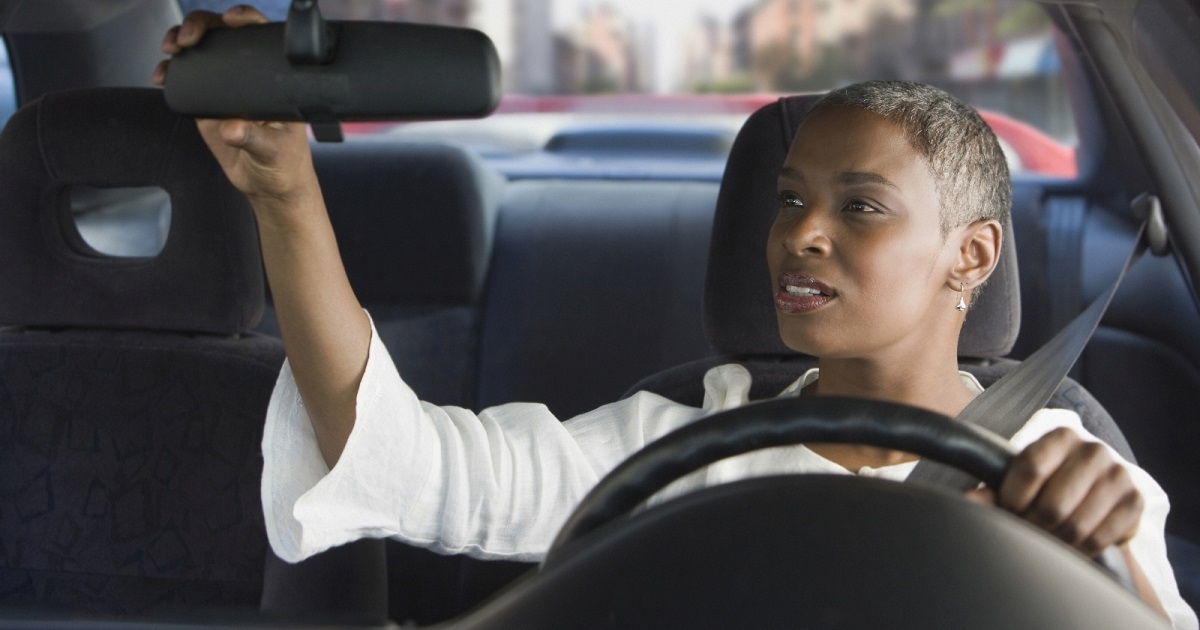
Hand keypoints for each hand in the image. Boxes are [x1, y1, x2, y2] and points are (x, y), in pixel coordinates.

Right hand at [151, 6, 316, 209]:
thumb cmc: (284, 165)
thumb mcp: (274, 152)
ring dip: (180, 41)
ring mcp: (225, 87)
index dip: (246, 19)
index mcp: (274, 80)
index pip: (262, 37)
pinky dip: (170, 71)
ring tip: (171, 50)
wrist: (267, 185)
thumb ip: (255, 139)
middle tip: (187, 40)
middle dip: (201, 26)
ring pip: (201, 51)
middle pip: (224, 35)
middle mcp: (249, 76)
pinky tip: (161, 76)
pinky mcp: (206, 102)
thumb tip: (231, 128)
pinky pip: (185, 78)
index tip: (231, 19)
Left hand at [968, 427, 1142, 557]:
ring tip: (1045, 542)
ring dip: (1054, 543)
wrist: (1097, 488)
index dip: (1012, 498)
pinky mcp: (1135, 503)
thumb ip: (995, 488)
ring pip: (1075, 526)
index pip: (1030, 468)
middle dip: (1032, 527)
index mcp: (1061, 436)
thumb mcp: (1023, 478)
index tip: (1007, 510)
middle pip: (1053, 505)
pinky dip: (1078, 550)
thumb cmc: (1050, 481)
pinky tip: (1068, 546)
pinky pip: (1099, 539)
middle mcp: (1094, 450)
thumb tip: (967, 501)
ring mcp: (1119, 476)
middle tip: (1026, 532)